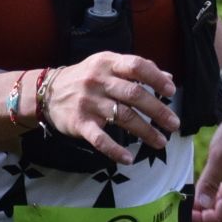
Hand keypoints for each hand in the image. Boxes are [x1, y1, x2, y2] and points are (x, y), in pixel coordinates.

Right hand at [47, 53, 178, 164]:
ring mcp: (88, 102)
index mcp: (108, 63)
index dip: (156, 78)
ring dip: (145, 131)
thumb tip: (169, 78)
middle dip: (158, 110)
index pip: (137, 66)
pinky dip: (115, 150)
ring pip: (123, 117)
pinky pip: (100, 139)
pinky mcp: (79, 123)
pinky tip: (128, 159)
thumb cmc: (86, 78)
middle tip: (174, 124)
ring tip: (161, 141)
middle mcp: (98, 80)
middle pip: (134, 94)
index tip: (171, 92)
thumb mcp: (108, 66)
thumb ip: (137, 71)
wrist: (47, 92)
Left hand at [193, 86, 221, 221]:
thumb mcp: (220, 156)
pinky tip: (200, 184)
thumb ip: (210, 182)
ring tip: (187, 196)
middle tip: (180, 205)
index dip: (203, 220)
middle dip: (202, 211)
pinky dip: (212, 189)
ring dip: (206, 200)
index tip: (184, 214)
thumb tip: (202, 205)